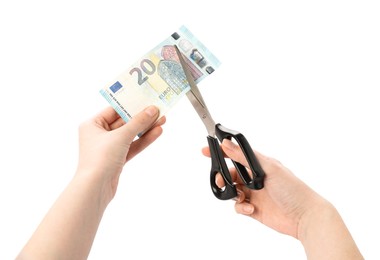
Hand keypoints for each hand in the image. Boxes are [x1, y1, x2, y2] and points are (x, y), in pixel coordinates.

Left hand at [77, 105, 165, 200]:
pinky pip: (132, 146)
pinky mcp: (117, 159)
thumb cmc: (101, 158)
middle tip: (159, 110)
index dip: (130, 104)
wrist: (95, 188)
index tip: (146, 99)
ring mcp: (109, 148)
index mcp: (92, 125)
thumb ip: (138, 122)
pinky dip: (143, 140)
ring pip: (130, 135)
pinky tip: (157, 133)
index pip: (114, 110)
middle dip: (142, 117)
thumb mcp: (121, 136)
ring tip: (162, 120)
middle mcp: (99, 135)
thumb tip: (152, 109)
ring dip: (146, 128)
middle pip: (124, 122)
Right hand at [202, 139, 324, 238]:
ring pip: (233, 191)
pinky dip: (241, 208)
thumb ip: (244, 157)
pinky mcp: (254, 209)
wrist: (305, 216)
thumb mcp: (267, 168)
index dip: (220, 152)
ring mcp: (255, 194)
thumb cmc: (293, 189)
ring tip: (242, 197)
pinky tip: (251, 209)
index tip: (205, 151)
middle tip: (222, 182)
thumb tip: (227, 144)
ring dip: (233, 194)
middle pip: (230, 174)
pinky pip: (239, 207)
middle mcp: (255, 177)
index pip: (236, 155)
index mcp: (260, 164)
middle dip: (223, 177)